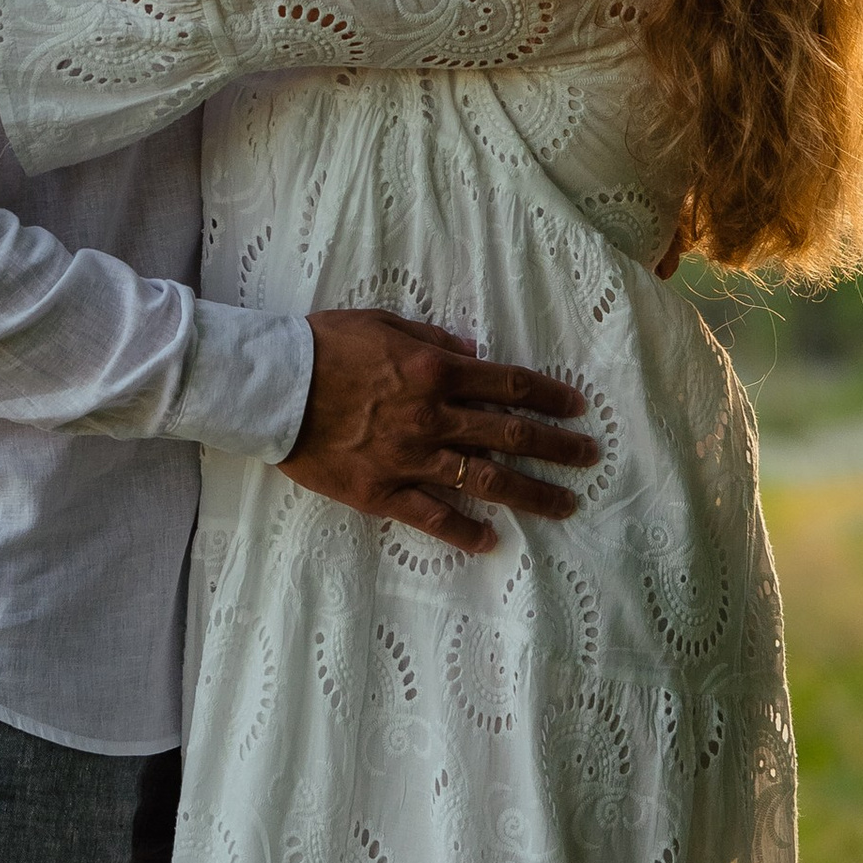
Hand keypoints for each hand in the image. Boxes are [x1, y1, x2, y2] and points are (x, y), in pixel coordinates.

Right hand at [284, 309, 600, 554]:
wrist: (273, 389)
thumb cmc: (323, 345)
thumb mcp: (381, 321)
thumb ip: (430, 336)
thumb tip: (473, 352)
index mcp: (434, 369)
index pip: (507, 384)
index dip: (548, 395)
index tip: (578, 407)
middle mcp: (432, 416)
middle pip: (509, 434)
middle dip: (556, 446)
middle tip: (590, 458)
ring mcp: (410, 459)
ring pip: (484, 481)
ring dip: (531, 494)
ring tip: (564, 505)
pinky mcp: (383, 493)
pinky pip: (432, 517)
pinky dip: (464, 530)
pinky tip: (491, 541)